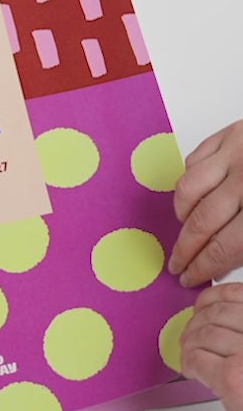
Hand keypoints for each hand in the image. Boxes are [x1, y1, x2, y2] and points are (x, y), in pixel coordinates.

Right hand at [168, 120, 242, 286]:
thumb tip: (233, 263)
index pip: (224, 248)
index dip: (203, 268)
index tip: (190, 277)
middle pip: (201, 222)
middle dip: (184, 249)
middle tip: (177, 264)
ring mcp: (234, 153)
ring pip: (188, 189)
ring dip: (182, 214)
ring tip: (184, 227)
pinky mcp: (229, 133)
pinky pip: (194, 160)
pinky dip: (190, 180)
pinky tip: (195, 194)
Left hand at [181, 283, 242, 410]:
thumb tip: (215, 313)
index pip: (237, 294)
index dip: (212, 298)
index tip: (202, 306)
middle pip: (217, 314)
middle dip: (197, 323)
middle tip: (190, 336)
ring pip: (204, 335)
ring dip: (190, 344)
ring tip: (190, 354)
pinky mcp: (233, 379)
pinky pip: (198, 359)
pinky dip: (188, 363)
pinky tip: (192, 370)